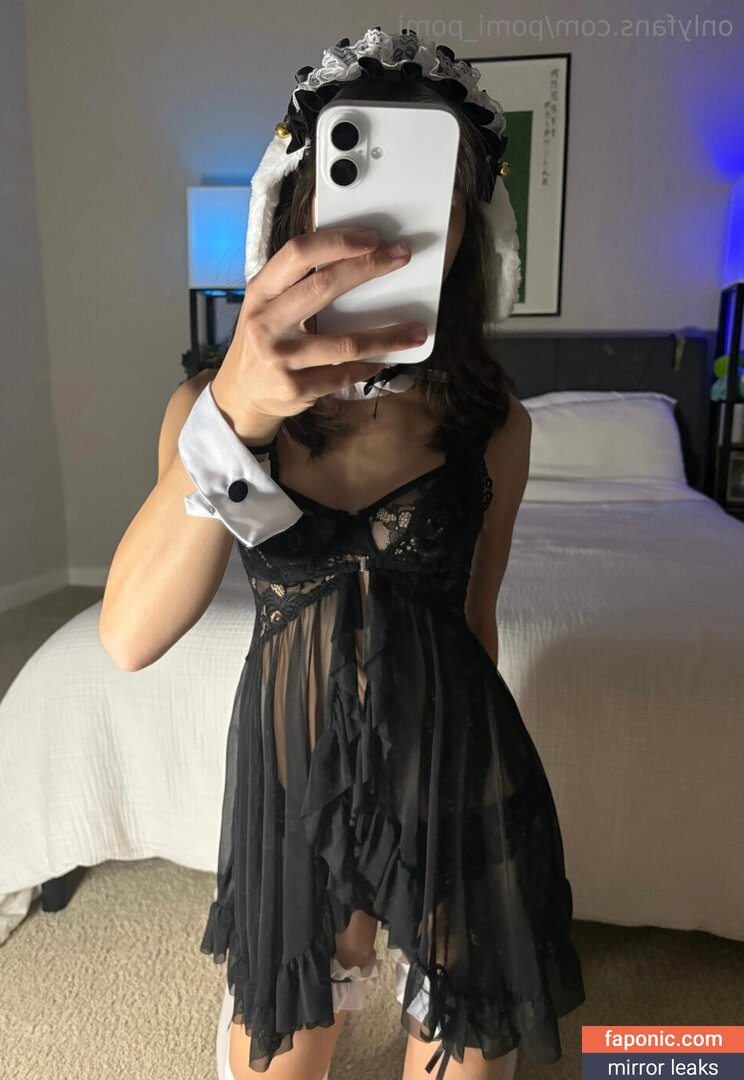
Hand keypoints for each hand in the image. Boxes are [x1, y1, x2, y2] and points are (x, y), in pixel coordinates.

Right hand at [210, 226, 426, 437]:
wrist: (241, 395)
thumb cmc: (263, 341)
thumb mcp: (266, 305)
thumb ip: (295, 282)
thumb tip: (350, 254)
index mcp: (260, 293)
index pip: (297, 254)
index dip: (337, 242)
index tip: (372, 238)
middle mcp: (267, 323)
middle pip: (324, 288)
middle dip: (369, 268)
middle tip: (401, 257)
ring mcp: (281, 358)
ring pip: (346, 343)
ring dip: (388, 336)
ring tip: (416, 331)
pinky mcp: (296, 388)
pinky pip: (344, 374)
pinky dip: (370, 366)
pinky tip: (384, 359)